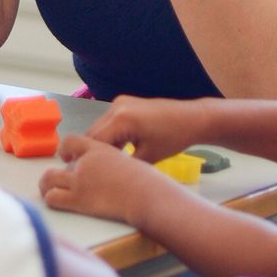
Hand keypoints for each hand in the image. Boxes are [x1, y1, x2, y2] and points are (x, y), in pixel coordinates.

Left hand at [40, 133, 161, 225]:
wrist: (146, 194)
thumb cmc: (147, 181)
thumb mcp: (129, 161)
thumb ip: (116, 164)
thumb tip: (117, 172)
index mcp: (99, 149)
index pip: (73, 141)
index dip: (65, 148)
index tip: (66, 157)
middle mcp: (85, 161)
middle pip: (57, 161)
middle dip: (53, 170)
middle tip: (54, 178)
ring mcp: (80, 180)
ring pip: (48, 179)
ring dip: (46, 184)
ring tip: (47, 190)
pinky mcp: (78, 199)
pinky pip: (53, 198)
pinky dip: (50, 199)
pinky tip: (55, 202)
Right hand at [86, 95, 208, 164]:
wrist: (192, 118)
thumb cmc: (173, 138)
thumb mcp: (146, 158)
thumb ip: (123, 164)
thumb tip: (106, 173)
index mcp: (122, 119)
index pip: (94, 142)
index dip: (87, 159)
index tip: (84, 174)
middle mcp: (117, 106)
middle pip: (93, 133)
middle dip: (92, 152)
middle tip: (90, 171)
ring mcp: (120, 102)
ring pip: (100, 127)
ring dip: (100, 143)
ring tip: (104, 163)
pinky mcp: (125, 103)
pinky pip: (109, 121)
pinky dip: (109, 135)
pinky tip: (115, 151)